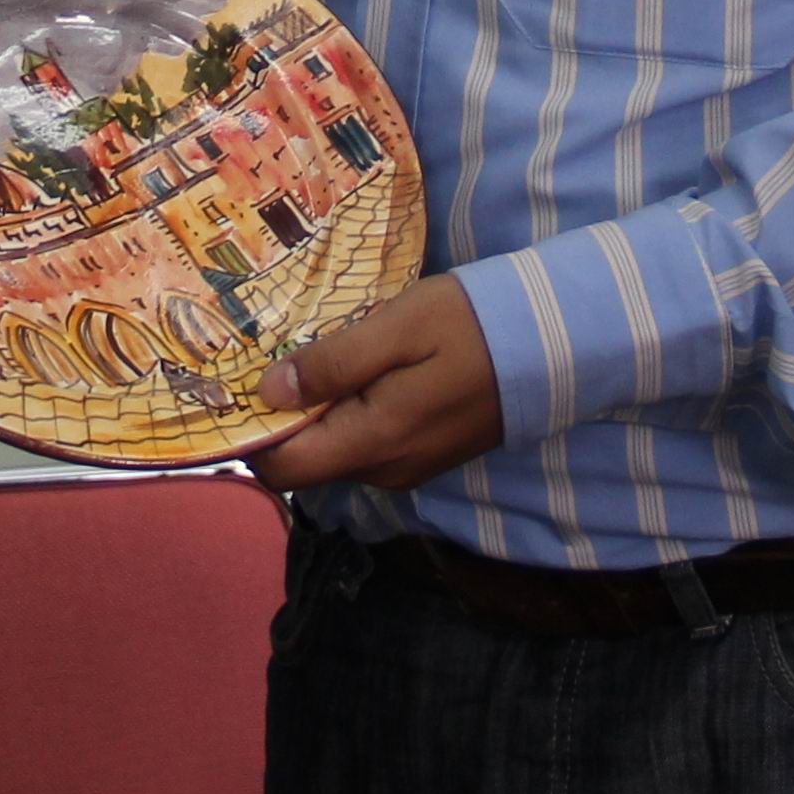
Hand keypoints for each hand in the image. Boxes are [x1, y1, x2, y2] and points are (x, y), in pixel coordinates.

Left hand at [247, 276, 502, 493]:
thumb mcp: (397, 327)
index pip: (283, 470)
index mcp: (373, 442)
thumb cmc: (471, 324)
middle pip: (305, 462)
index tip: (238, 386)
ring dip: (318, 413)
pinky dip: (349, 414)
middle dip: (283, 417)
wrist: (554, 342)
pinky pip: (367, 444)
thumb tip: (268, 391)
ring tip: (315, 354)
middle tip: (277, 354)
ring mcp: (409, 466)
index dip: (251, 433)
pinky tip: (356, 370)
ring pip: (336, 451)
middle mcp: (386, 469)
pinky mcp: (426, 454)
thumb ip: (333, 363)